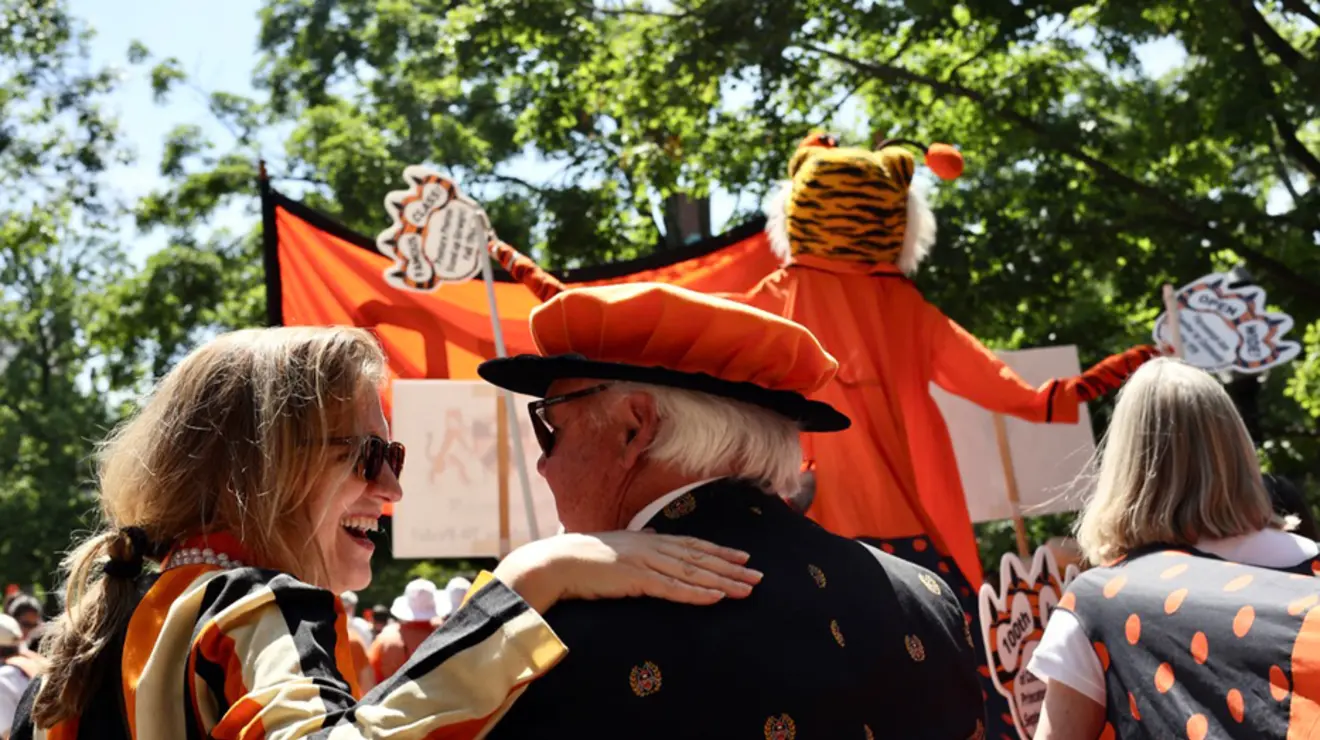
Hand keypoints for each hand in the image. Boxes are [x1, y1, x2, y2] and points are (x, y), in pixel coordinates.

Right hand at [492, 531, 761, 613]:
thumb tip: (656, 536)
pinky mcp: (637, 579)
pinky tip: (716, 597)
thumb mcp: (619, 545)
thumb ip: (640, 542)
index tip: (744, 557)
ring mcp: (647, 562)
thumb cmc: (585, 556)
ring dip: (723, 581)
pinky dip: (697, 593)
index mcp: (650, 540)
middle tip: (759, 576)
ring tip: (747, 589)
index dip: (721, 551)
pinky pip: (673, 589)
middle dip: (732, 568)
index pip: (694, 545)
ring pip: (694, 573)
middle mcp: (654, 547)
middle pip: (701, 558)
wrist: (558, 561)